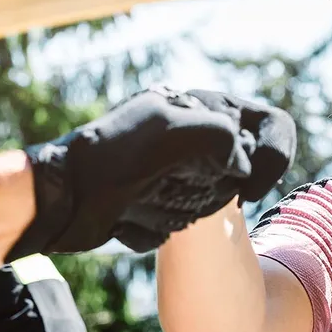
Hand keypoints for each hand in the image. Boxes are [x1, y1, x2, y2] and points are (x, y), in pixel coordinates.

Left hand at [7, 87, 295, 257]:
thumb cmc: (114, 156)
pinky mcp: (156, 198)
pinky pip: (181, 219)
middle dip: (214, 190)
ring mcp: (175, 167)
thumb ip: (224, 137)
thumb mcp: (176, 131)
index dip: (269, 157)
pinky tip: (134, 216)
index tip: (247, 185)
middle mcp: (190, 133)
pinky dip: (161, 223)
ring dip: (185, 209)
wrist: (62, 195)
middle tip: (183, 191)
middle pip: (240, 170)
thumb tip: (241, 168)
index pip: (267, 125)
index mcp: (199, 107)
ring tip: (148, 201)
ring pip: (212, 200)